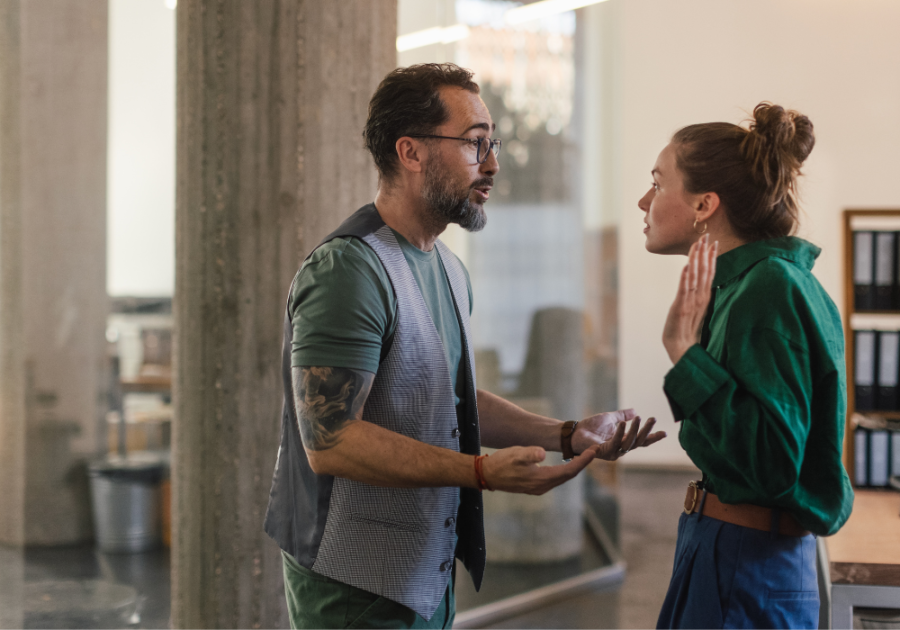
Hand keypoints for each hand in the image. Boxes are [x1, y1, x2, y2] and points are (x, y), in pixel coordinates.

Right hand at [481, 444, 600, 494]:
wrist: (487, 475)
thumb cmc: (501, 462)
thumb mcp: (515, 454)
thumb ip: (529, 453)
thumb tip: (542, 453)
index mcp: (541, 479)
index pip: (569, 471)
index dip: (583, 461)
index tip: (594, 451)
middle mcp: (543, 486)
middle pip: (569, 476)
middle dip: (583, 463)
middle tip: (594, 451)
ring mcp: (539, 488)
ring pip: (563, 478)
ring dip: (575, 468)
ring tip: (585, 456)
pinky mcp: (535, 486)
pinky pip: (556, 479)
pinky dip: (566, 471)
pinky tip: (569, 465)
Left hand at [573, 409, 666, 459]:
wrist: (574, 432)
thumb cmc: (590, 427)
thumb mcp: (610, 418)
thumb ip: (623, 415)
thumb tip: (635, 410)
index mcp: (623, 441)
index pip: (641, 440)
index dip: (652, 437)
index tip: (665, 432)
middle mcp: (620, 448)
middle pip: (638, 442)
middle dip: (647, 431)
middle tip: (652, 419)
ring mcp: (613, 452)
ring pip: (629, 443)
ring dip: (635, 430)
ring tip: (640, 418)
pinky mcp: (604, 452)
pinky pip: (615, 442)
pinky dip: (621, 432)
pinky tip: (624, 423)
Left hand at [662, 234, 716, 364]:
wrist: (682, 349)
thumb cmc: (689, 331)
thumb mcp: (696, 310)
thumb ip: (700, 298)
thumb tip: (704, 286)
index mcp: (705, 297)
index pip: (710, 274)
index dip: (711, 258)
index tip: (713, 243)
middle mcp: (700, 298)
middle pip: (705, 271)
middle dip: (705, 253)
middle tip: (707, 236)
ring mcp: (691, 302)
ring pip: (695, 277)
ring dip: (696, 260)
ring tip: (697, 245)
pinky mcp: (681, 308)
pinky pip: (684, 290)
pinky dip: (685, 278)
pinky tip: (685, 266)